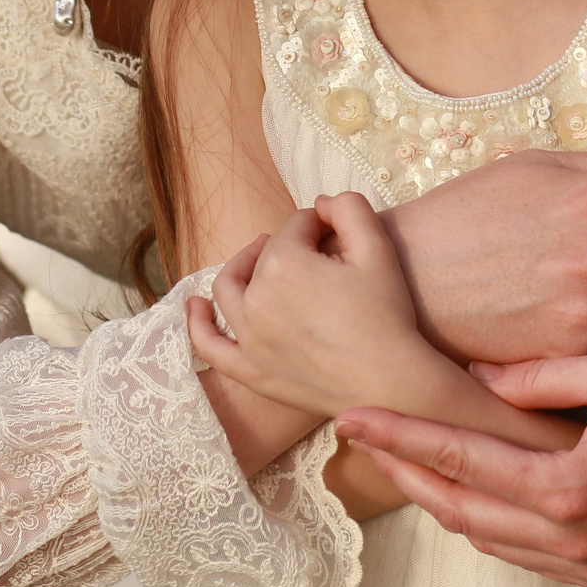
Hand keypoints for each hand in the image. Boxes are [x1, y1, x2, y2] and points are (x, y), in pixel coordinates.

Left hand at [189, 193, 445, 418]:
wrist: (390, 383)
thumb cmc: (387, 314)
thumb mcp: (377, 247)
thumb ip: (347, 207)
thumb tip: (319, 203)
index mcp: (283, 263)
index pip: (296, 226)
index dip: (321, 225)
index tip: (342, 238)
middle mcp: (256, 298)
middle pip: (265, 256)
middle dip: (290, 246)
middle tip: (321, 255)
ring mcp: (248, 338)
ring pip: (229, 290)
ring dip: (241, 268)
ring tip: (260, 261)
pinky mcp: (250, 370)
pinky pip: (210, 346)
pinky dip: (198, 324)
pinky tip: (196, 306)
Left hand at [336, 359, 586, 586]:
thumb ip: (539, 375)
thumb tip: (474, 372)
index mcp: (570, 488)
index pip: (460, 460)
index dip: (400, 437)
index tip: (351, 414)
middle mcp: (576, 540)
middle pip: (462, 511)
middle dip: (406, 473)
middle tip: (362, 438)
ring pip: (492, 541)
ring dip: (447, 501)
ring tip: (407, 460)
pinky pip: (531, 556)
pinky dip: (494, 524)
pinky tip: (475, 491)